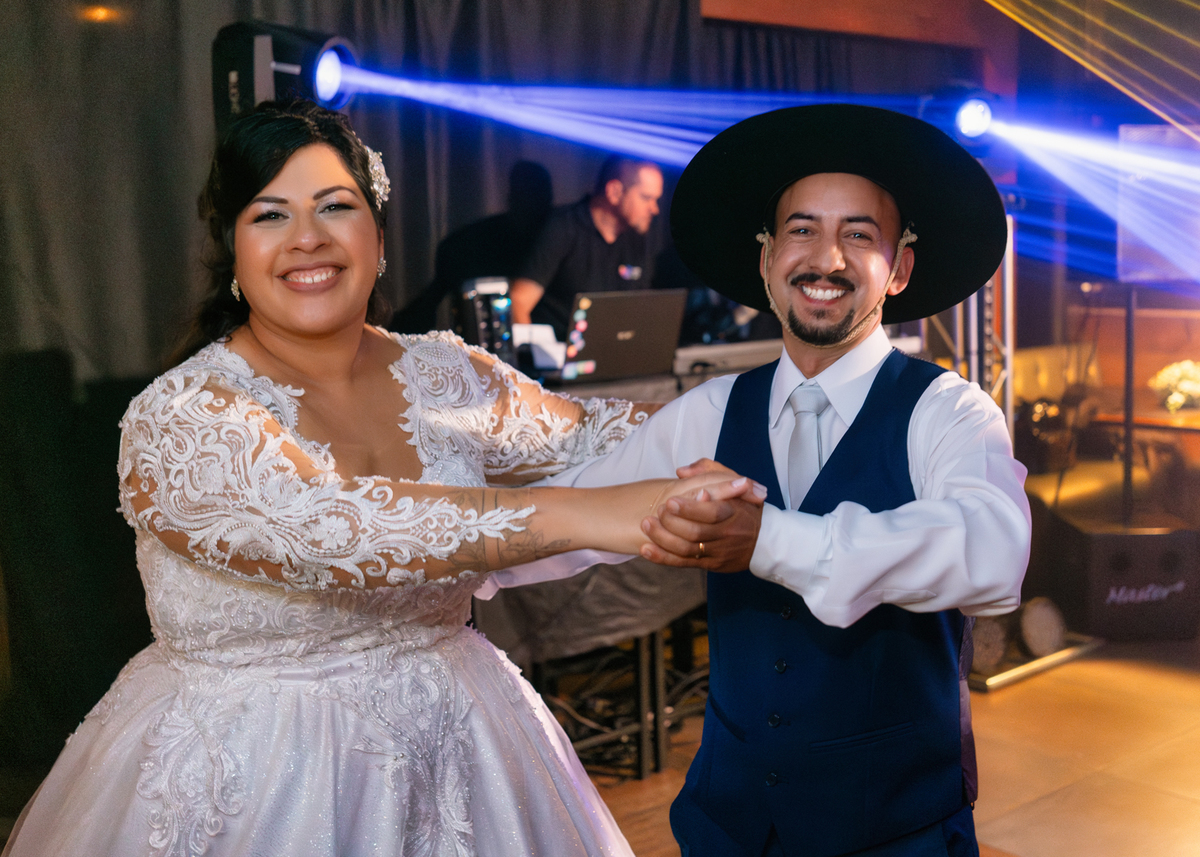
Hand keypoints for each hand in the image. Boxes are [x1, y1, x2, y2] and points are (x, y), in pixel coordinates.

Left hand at [640, 461, 766, 571]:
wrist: (765, 541)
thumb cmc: (744, 506)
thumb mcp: (736, 482)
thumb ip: (710, 470)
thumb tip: (682, 471)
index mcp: (733, 511)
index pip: (711, 512)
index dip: (689, 509)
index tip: (670, 501)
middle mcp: (726, 533)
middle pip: (695, 532)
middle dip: (671, 523)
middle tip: (657, 512)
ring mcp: (718, 551)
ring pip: (687, 549)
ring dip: (662, 538)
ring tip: (647, 525)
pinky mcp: (711, 564)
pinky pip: (684, 563)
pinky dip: (663, 557)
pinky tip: (646, 549)